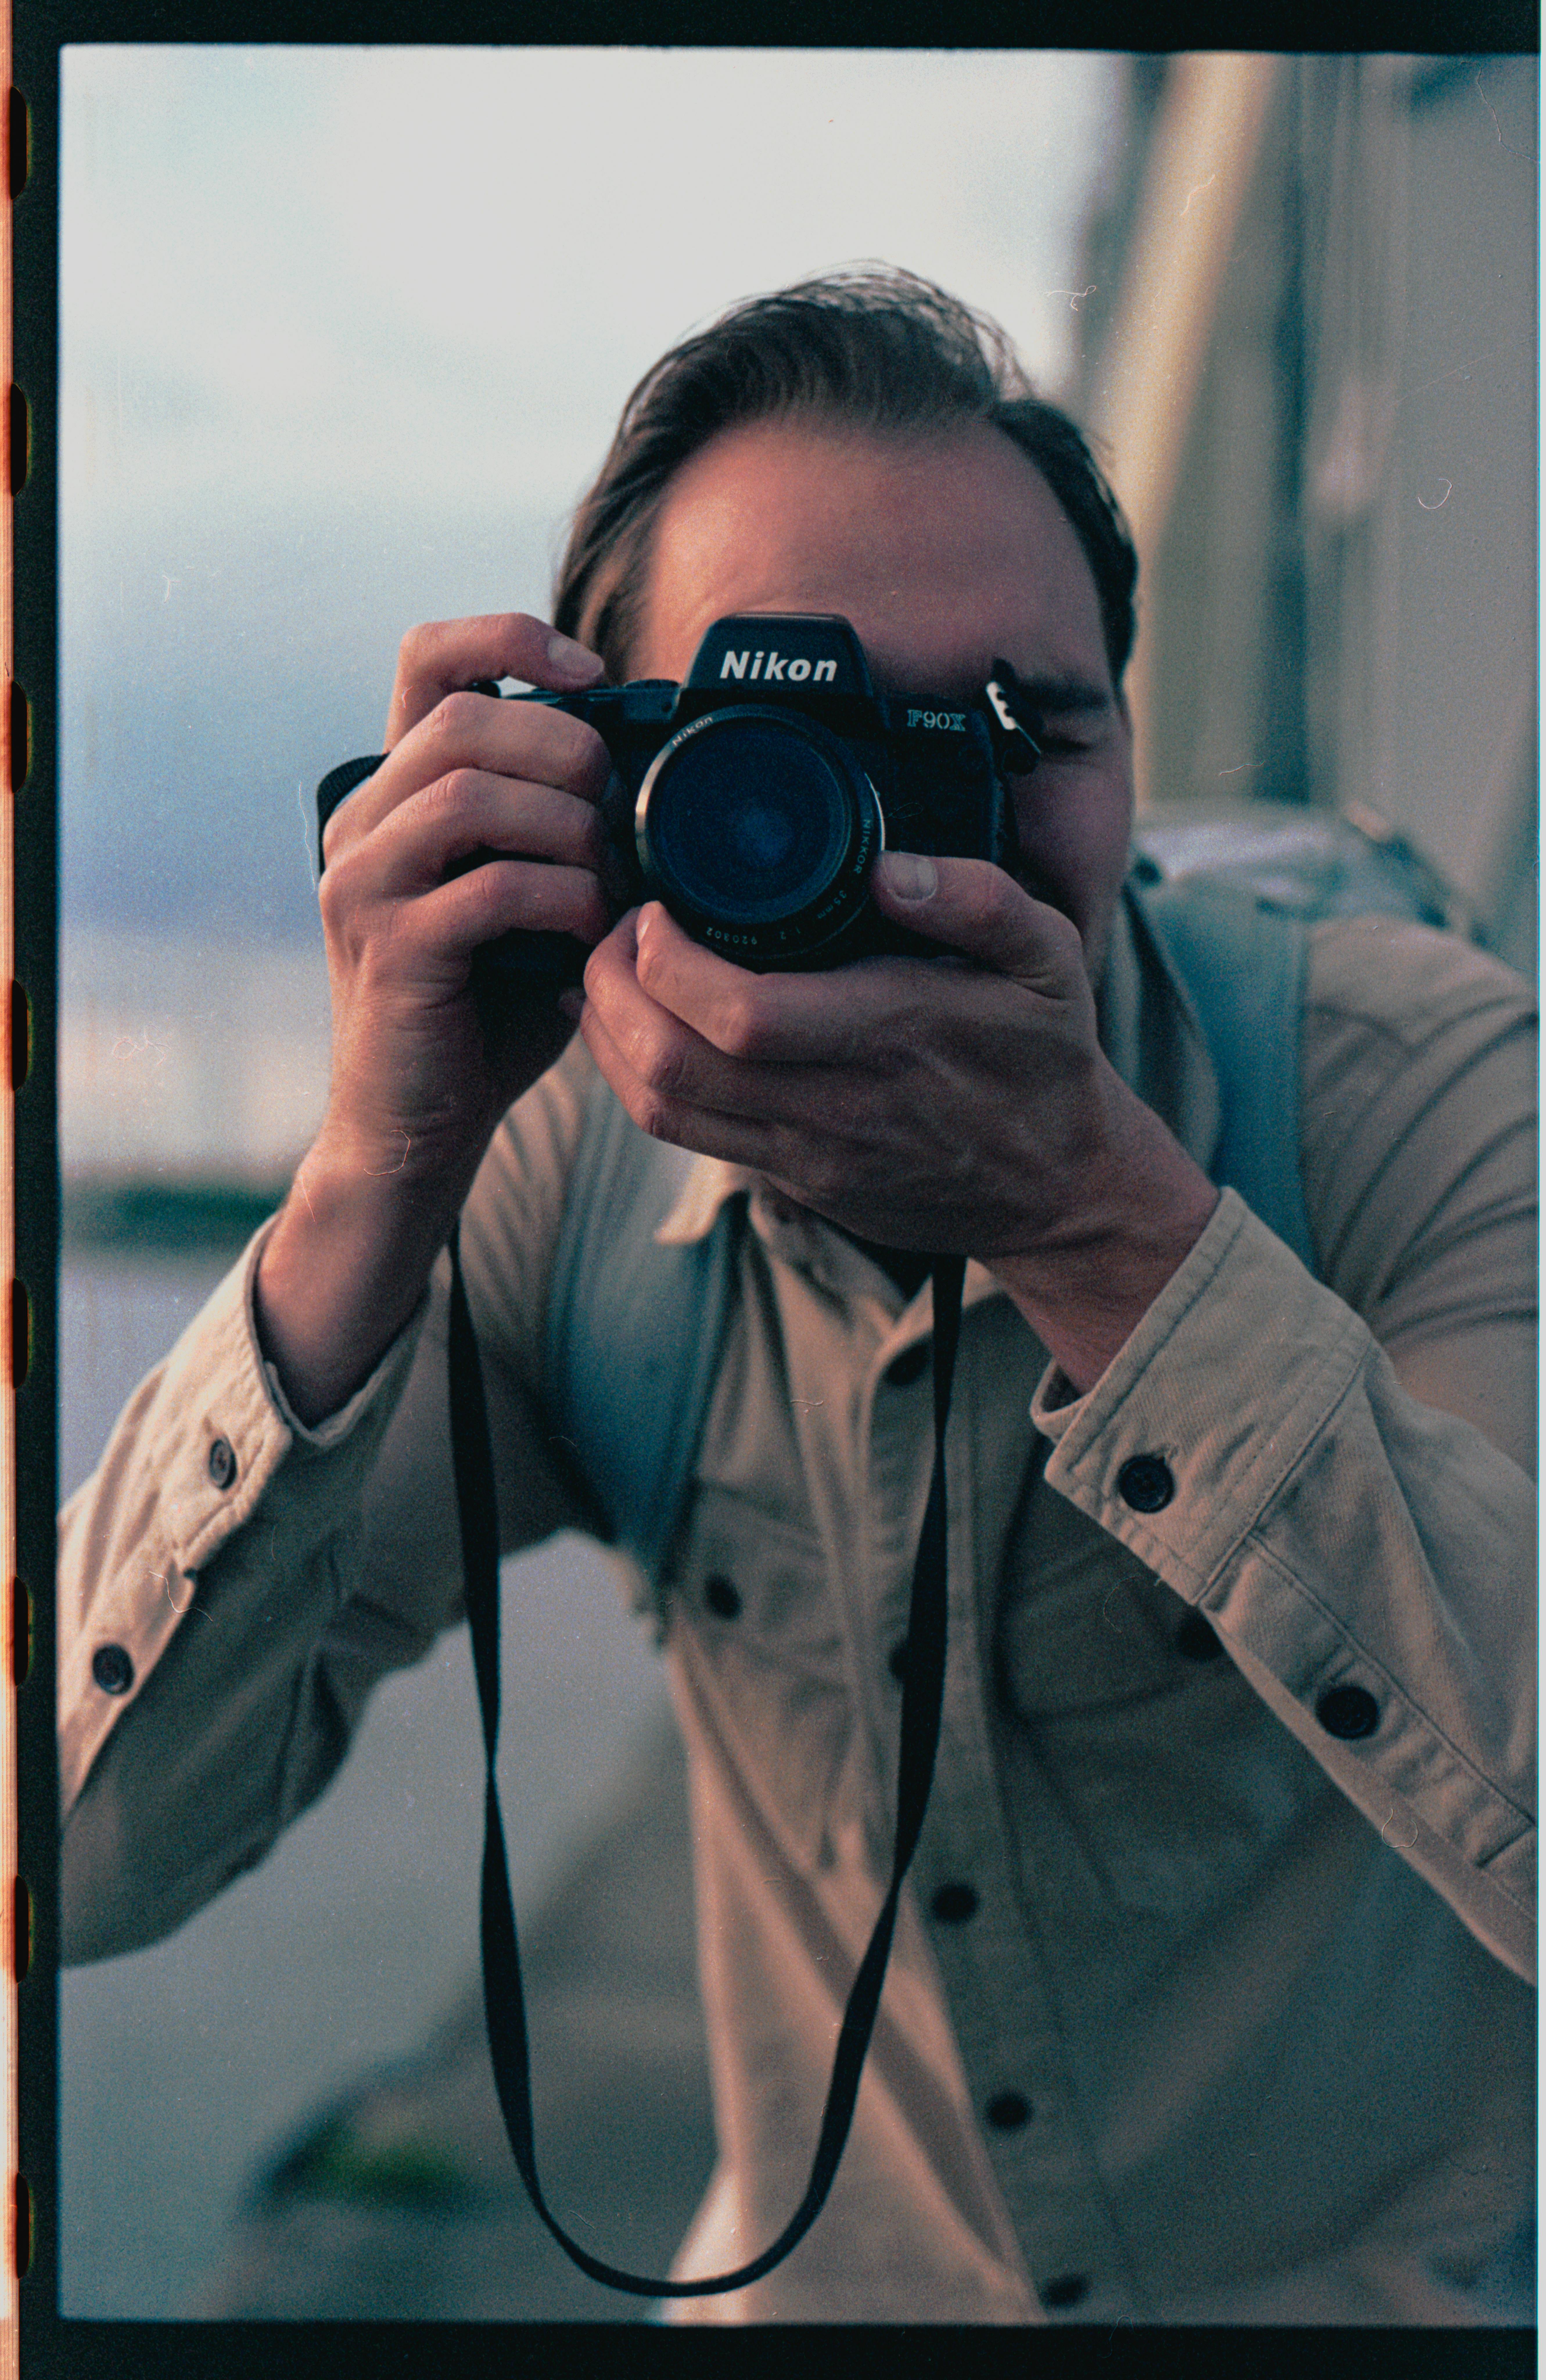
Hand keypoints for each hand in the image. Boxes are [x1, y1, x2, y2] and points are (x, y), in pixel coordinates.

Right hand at [317, 613, 616, 1185]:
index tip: (591, 673)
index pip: (429, 657)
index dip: (511, 637)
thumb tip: (645, 768)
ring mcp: (363, 882)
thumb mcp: (524, 891)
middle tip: (616, 811)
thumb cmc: (487, 1005)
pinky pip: (491, 888)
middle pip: (464, 720)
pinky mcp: (389, 947)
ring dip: (566, 828)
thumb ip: (554, 823)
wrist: (420, 1121)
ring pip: (472, 795)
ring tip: (609, 877)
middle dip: (563, 749)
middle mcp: (363, 823)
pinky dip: (562, 901)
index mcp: (396, 793)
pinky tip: (591, 931)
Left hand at [579, 853, 1217, 1389]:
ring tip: (603, 974)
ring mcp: (804, 1154)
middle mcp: (834, 1107)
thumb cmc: (1045, 1062)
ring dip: (607, 1038)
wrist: (1060, 1188)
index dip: (666, 960)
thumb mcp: (1050, 962)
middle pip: (673, 1064)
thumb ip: (980, 900)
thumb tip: (892, 868)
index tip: (651, 908)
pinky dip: (635, 1078)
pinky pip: (683, 1136)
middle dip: (610, 990)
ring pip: (660, 1109)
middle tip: (610, 931)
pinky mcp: (789, 1180)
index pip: (739, 1014)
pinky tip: (632, 1027)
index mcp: (889, 1039)